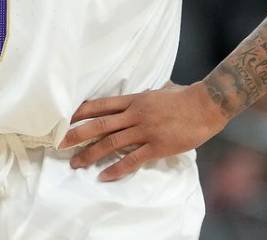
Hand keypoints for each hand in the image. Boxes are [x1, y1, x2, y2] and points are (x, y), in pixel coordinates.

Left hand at [58, 81, 226, 181]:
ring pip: (111, 143)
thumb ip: (146, 96)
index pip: (101, 105)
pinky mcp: (157, 146)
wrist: (206, 104)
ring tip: (77, 163)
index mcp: (134, 100)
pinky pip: (133, 159)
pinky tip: (104, 176)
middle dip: (77, 134)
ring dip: (91, 154)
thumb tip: (141, 94)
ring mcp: (145, 130)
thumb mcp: (160, 90)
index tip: (64, 118)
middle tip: (59, 143)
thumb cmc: (185, 96)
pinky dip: (117, 169)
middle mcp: (135, 114)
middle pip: (99, 124)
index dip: (81, 112)